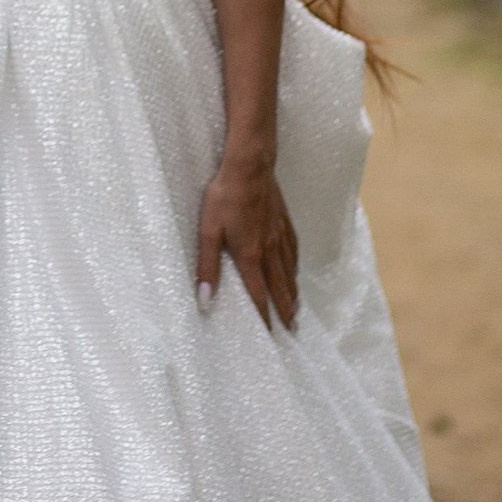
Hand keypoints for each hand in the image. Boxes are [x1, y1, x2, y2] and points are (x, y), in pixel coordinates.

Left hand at [195, 152, 297, 330]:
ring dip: (293, 292)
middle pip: (280, 288)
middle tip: (292, 330)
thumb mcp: (208, 231)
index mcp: (250, 256)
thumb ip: (207, 266)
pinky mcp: (284, 221)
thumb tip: (205, 299)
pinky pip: (293, 250)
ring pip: (290, 271)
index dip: (265, 317)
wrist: (250, 166)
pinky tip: (295, 269)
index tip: (271, 336)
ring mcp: (279, 235)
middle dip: (286, 311)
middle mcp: (269, 250)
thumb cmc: (225, 196)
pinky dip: (295, 267)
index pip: (259, 295)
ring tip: (296, 308)